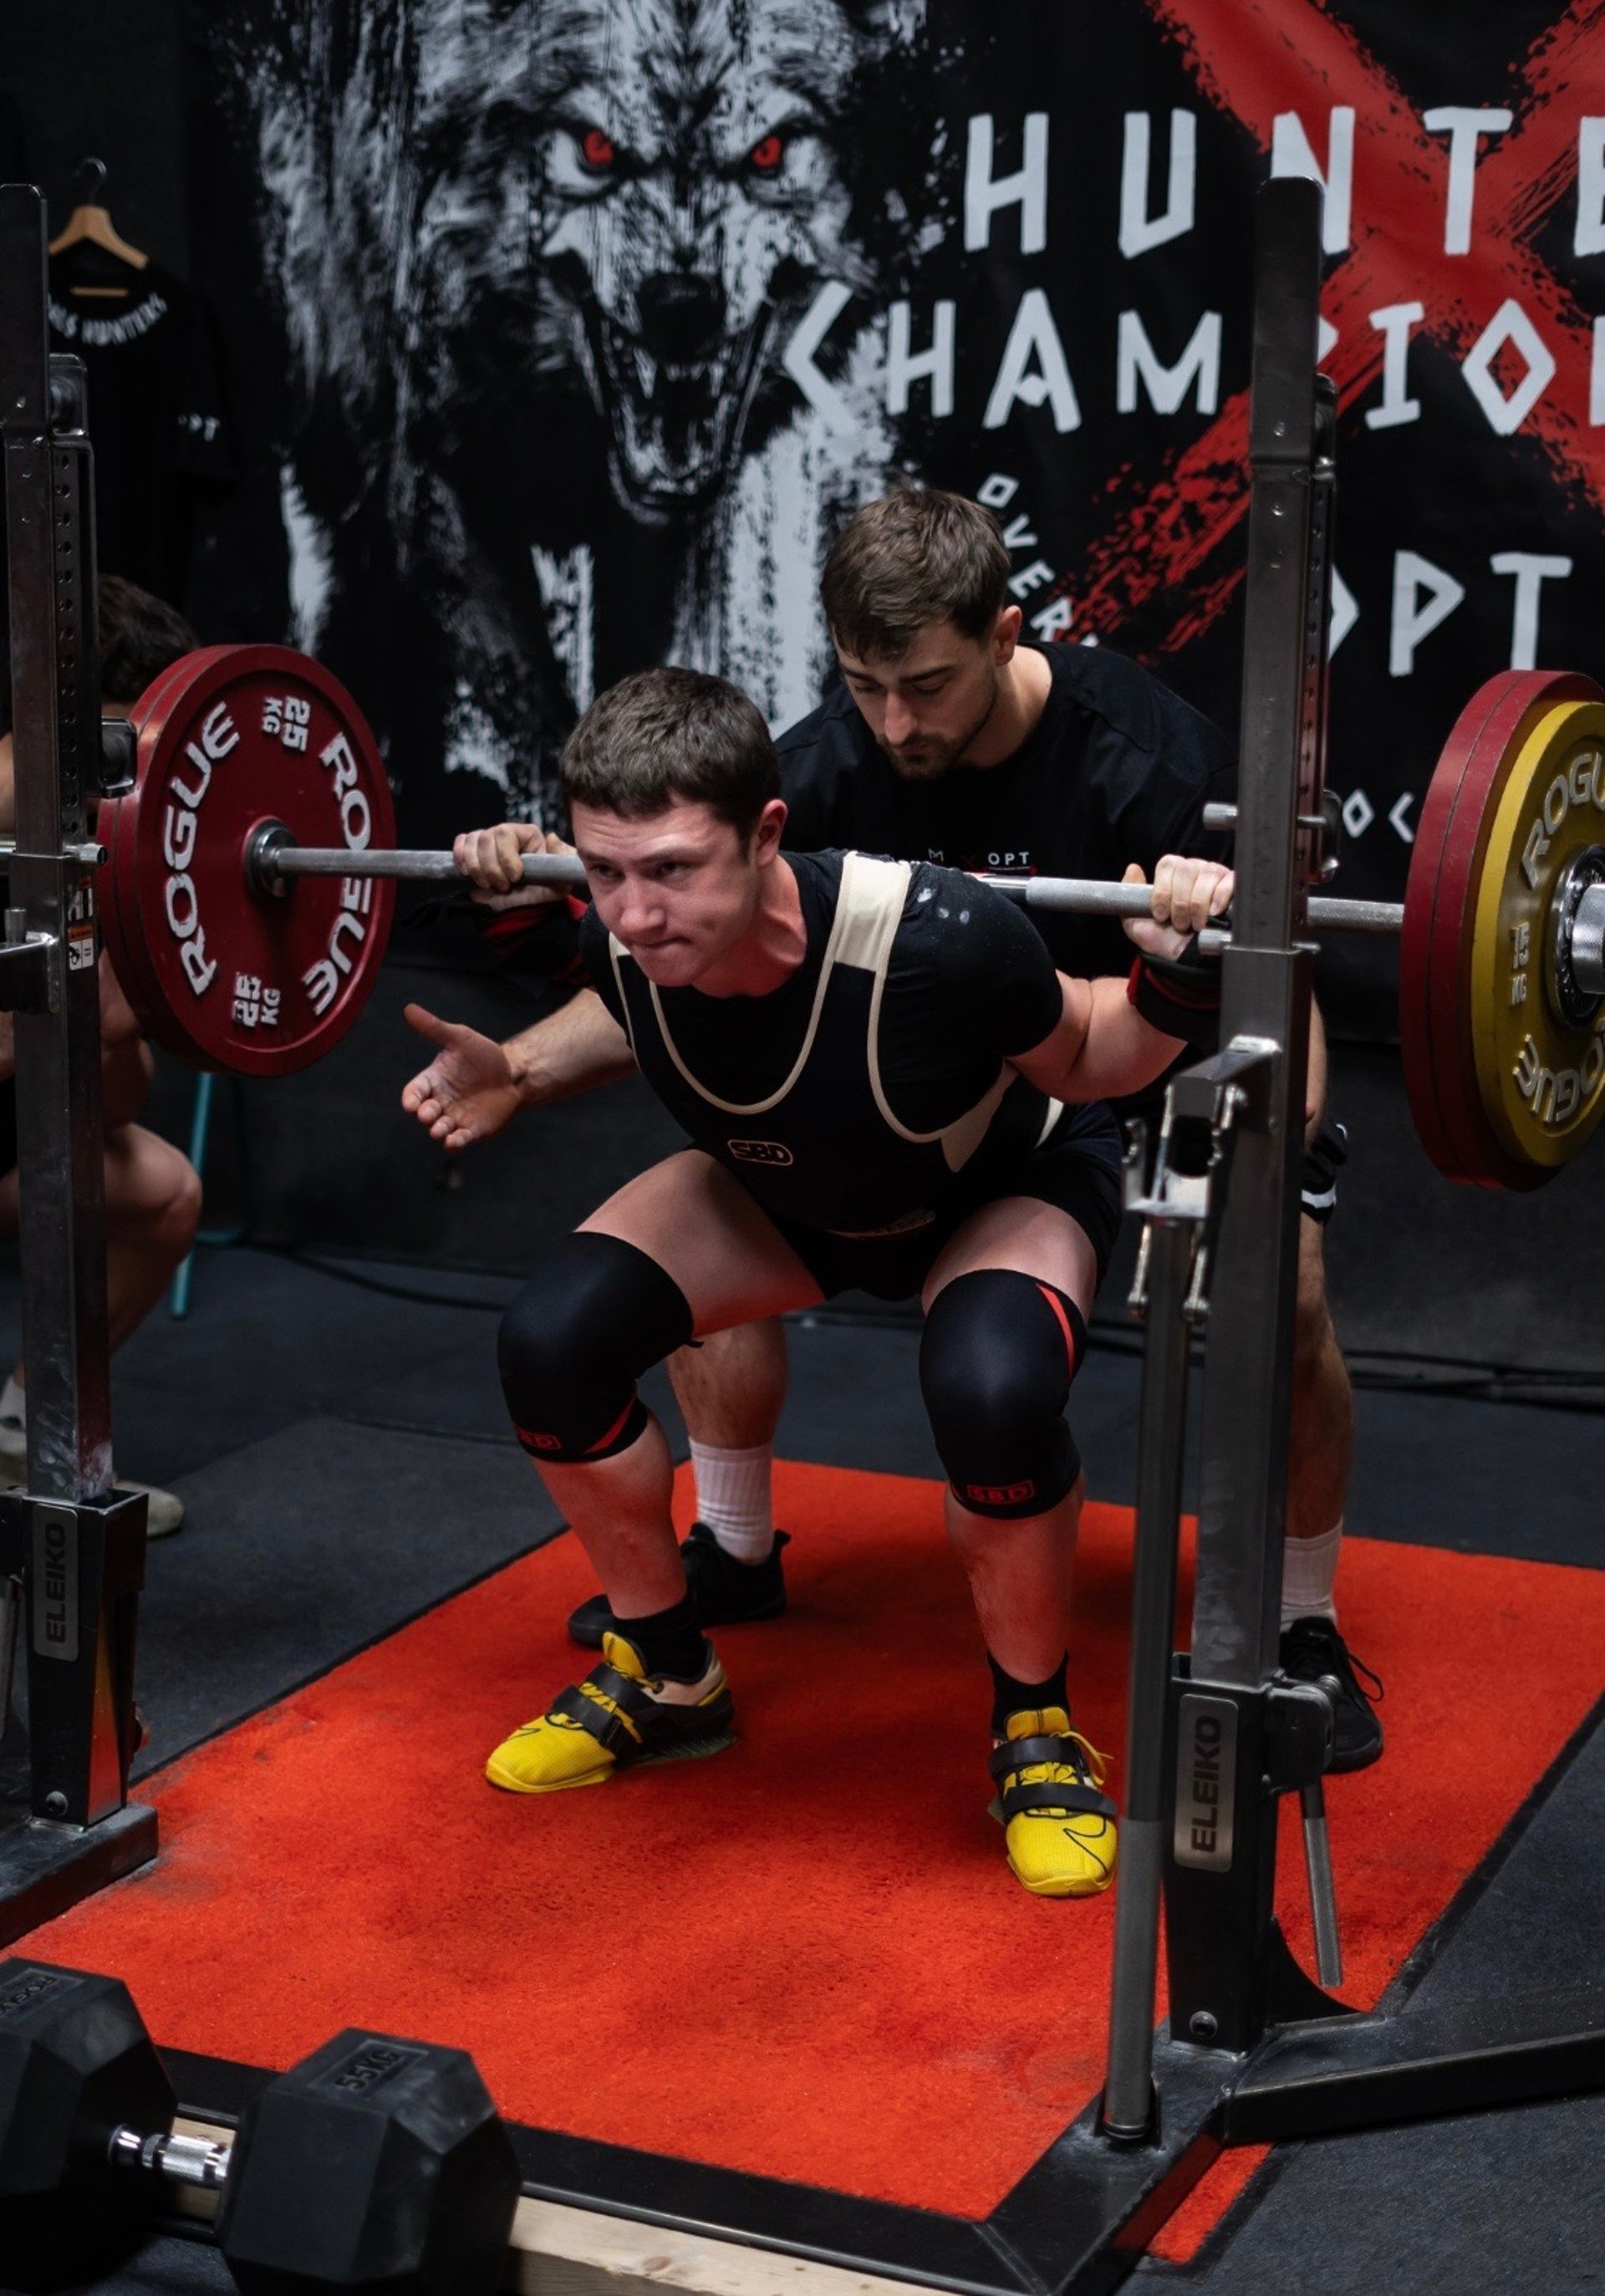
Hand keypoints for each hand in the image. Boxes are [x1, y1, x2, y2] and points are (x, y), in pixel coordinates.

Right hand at [401, 1005, 524, 1149]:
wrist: (513, 1073)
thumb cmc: (483, 1055)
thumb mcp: (460, 1038)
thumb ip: (435, 1028)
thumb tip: (409, 1008)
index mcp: (433, 1081)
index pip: (414, 1092)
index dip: (410, 1099)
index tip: (411, 1103)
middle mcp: (441, 1102)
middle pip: (425, 1113)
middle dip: (424, 1115)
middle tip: (428, 1114)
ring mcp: (455, 1117)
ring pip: (440, 1130)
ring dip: (437, 1132)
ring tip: (439, 1130)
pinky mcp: (472, 1130)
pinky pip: (460, 1139)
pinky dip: (455, 1142)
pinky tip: (454, 1141)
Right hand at [452, 822, 575, 909]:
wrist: (525, 907)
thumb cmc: (543, 890)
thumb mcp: (560, 880)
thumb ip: (562, 860)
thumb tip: (552, 838)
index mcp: (527, 835)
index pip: (505, 833)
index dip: (505, 856)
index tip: (515, 877)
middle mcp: (505, 833)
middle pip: (485, 838)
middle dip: (491, 868)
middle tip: (503, 887)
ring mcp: (488, 841)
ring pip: (471, 842)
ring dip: (477, 869)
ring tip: (489, 885)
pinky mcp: (473, 851)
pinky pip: (460, 843)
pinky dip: (461, 859)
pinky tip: (469, 874)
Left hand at [1120, 857, 1233, 959]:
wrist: (1186, 960)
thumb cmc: (1163, 939)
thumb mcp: (1136, 921)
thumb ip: (1129, 896)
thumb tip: (1132, 867)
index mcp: (1173, 872)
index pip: (1168, 864)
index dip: (1163, 890)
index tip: (1161, 915)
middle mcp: (1194, 869)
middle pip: (1187, 869)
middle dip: (1180, 902)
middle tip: (1180, 924)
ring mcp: (1215, 875)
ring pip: (1207, 875)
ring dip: (1198, 905)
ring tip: (1196, 924)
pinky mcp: (1233, 885)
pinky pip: (1229, 881)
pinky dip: (1220, 898)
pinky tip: (1214, 913)